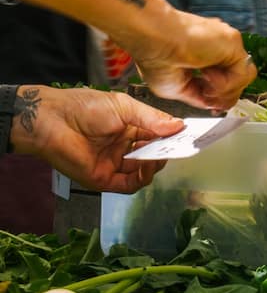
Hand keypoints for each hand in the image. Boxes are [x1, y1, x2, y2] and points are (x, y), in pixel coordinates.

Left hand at [9, 86, 184, 192]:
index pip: (159, 136)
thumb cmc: (84, 108)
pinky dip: (142, 178)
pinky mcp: (105, 178)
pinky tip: (146, 167)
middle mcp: (125, 146)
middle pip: (155, 155)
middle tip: (177, 147)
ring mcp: (116, 163)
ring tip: (157, 156)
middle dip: (167, 152)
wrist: (51, 121)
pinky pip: (130, 184)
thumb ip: (152, 118)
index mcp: (131, 127)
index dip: (174, 137)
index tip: (189, 136)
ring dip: (156, 165)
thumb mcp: (124, 107)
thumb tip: (179, 126)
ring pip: (146, 171)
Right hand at [126, 7, 256, 110]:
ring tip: (205, 86)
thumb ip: (199, 95)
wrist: (152, 39)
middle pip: (239, 79)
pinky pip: (242, 73)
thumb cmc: (155, 56)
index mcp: (205, 53)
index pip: (227, 78)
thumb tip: (213, 105)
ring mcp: (226, 44)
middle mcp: (218, 47)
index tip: (214, 107)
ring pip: (244, 78)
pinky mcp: (232, 42)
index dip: (223, 96)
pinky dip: (226, 83)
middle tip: (209, 99)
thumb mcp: (177, 88)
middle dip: (225, 97)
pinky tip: (207, 76)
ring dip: (225, 91)